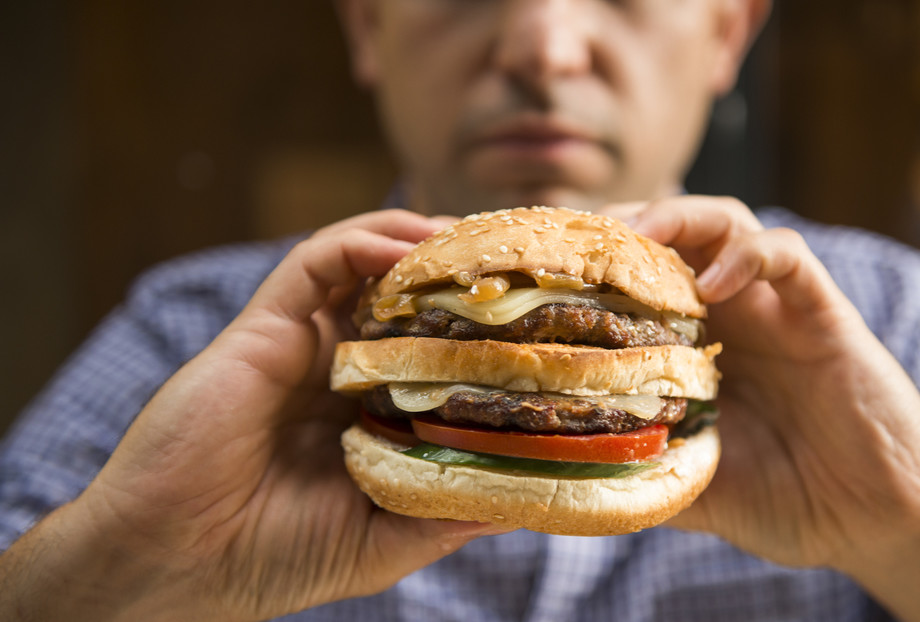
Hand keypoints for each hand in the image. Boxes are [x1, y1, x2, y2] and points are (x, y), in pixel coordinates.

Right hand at [20, 210, 504, 619]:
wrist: (175, 565)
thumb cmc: (269, 560)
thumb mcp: (384, 540)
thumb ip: (446, 511)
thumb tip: (526, 494)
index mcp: (367, 412)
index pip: (433, 347)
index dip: (480, 323)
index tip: (537, 311)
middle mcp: (339, 369)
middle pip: (407, 295)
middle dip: (460, 268)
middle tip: (518, 254)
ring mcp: (302, 344)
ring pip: (367, 263)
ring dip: (421, 241)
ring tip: (474, 239)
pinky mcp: (263, 327)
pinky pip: (316, 261)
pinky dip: (364, 240)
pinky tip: (409, 244)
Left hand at [602, 197, 919, 568]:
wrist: (876, 522)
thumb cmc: (790, 501)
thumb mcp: (699, 488)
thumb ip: (647, 471)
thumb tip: (570, 479)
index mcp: (701, 348)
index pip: (642, 280)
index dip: (598, 266)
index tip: (547, 270)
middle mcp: (735, 316)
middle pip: (675, 234)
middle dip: (627, 224)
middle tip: (584, 236)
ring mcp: (779, 310)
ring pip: (728, 222)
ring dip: (680, 216)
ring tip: (640, 233)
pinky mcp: (825, 314)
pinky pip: (788, 256)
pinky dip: (748, 255)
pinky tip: (713, 285)